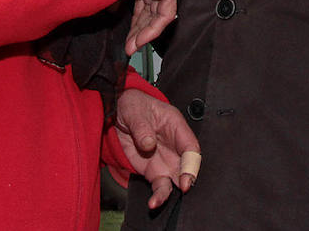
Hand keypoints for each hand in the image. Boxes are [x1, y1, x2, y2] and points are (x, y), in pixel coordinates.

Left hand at [114, 88, 200, 208]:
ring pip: (174, 180)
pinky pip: (159, 186)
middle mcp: (174, 147)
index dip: (192, 162)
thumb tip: (148, 144)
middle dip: (188, 179)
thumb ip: (142, 127)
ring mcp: (165, 160)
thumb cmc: (133, 106)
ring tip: (158, 200)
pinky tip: (153, 203)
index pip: (190, 147)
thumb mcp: (134, 110)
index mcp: (176, 126)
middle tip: (183, 189)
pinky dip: (157, 196)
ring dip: (170, 192)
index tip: (187, 176)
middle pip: (187, 166)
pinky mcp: (153, 171)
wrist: (116, 114)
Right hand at [126, 0, 176, 55]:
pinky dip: (154, 28)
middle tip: (129, 47)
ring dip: (144, 33)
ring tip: (133, 47)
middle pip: (148, 13)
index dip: (133, 24)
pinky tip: (142, 39)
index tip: (126, 39)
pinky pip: (165, 13)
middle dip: (138, 32)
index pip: (140, 6)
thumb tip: (111, 11)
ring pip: (157, 15)